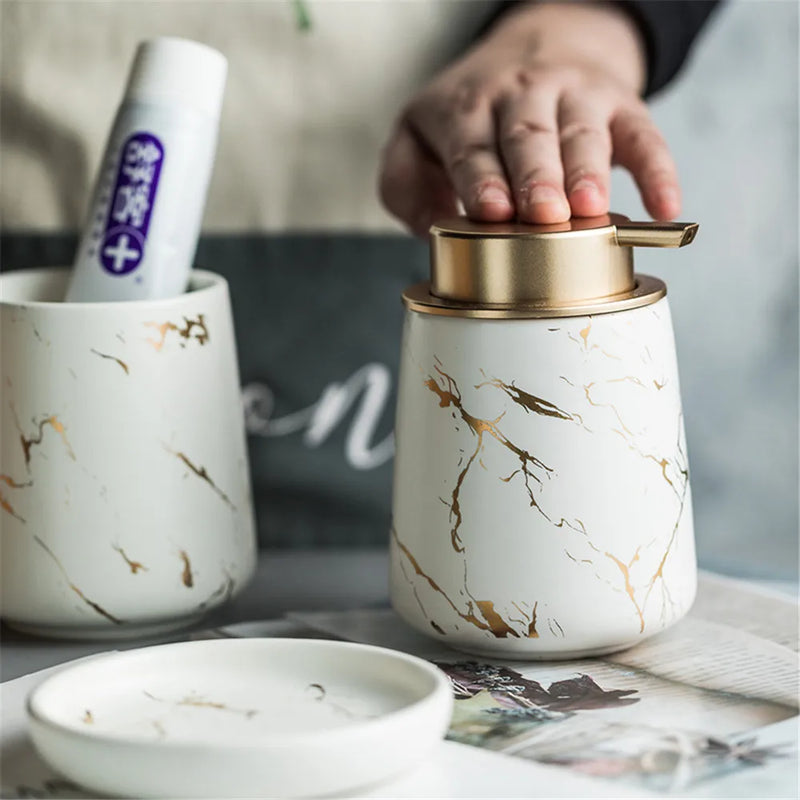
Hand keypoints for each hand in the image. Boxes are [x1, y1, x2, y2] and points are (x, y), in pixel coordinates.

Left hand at [379, 2, 680, 235]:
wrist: (533, 50)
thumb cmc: (468, 116)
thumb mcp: (415, 140)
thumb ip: (404, 185)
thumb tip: (430, 232)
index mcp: (466, 111)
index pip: (471, 147)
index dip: (482, 179)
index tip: (492, 212)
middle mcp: (520, 97)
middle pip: (529, 137)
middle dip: (537, 177)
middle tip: (543, 214)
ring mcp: (574, 97)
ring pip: (583, 133)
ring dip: (589, 170)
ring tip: (591, 208)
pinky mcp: (620, 106)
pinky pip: (644, 136)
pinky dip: (659, 170)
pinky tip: (665, 208)